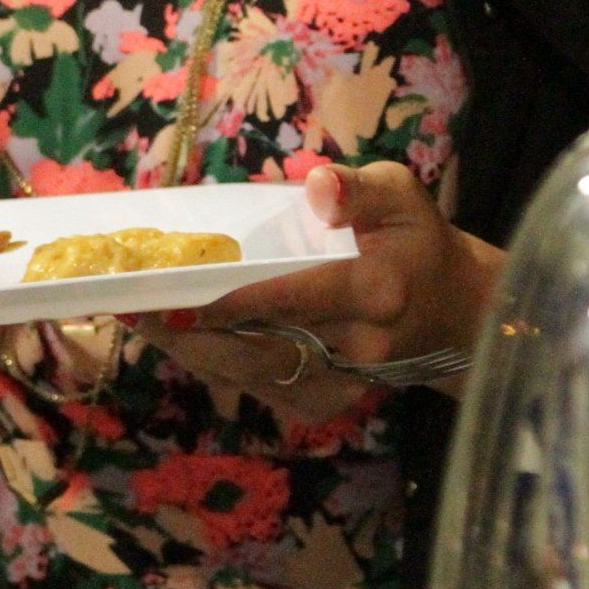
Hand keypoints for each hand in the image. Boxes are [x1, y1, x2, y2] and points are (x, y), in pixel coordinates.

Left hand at [144, 161, 502, 419]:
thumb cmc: (416, 240)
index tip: (175, 292)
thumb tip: (317, 185)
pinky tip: (181, 342)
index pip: (292, 295)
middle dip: (193, 331)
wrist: (454, 314)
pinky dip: (218, 367)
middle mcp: (360, 346)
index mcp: (376, 289)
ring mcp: (344, 383)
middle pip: (261, 347)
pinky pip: (261, 389)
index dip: (230, 299)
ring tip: (141, 323)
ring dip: (195, 352)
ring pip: (254, 375)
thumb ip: (357, 187)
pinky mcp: (329, 403)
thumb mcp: (400, 193)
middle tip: (134, 310)